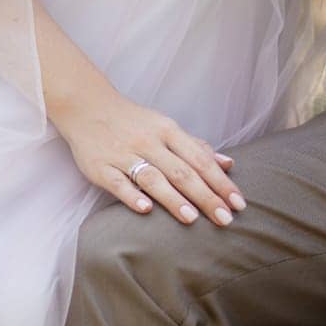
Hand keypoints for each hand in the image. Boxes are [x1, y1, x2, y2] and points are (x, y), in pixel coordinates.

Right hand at [56, 81, 244, 227]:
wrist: (87, 106)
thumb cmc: (133, 122)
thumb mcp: (166, 127)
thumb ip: (196, 146)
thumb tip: (228, 164)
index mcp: (168, 131)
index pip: (200, 159)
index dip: (220, 182)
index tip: (238, 203)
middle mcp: (149, 142)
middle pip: (182, 171)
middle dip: (206, 196)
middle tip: (225, 219)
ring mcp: (124, 154)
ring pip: (153, 178)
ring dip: (173, 199)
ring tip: (192, 219)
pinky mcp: (101, 167)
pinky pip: (118, 182)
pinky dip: (131, 195)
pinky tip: (146, 210)